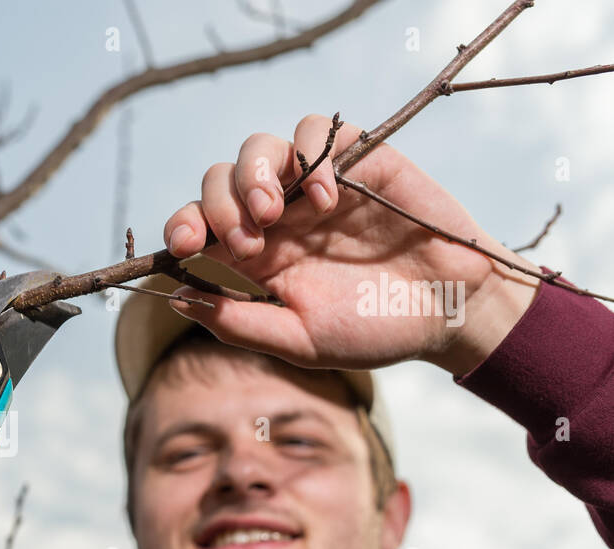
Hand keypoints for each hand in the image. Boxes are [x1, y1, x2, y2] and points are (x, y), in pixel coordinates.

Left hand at [162, 114, 540, 375]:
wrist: (449, 312)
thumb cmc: (372, 330)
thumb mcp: (299, 340)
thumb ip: (239, 322)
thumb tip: (178, 299)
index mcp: (255, 256)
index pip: (198, 226)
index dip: (182, 227)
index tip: (183, 247)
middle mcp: (277, 215)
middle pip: (218, 181)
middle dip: (218, 207)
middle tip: (247, 242)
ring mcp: (314, 184)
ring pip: (259, 148)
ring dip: (253, 176)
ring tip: (272, 214)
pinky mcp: (357, 159)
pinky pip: (316, 131)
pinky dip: (311, 155)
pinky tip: (325, 199)